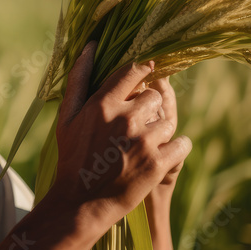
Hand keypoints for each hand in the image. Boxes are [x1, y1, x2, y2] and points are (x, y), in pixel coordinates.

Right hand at [52, 42, 190, 226]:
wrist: (80, 202)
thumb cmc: (72, 157)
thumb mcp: (68, 117)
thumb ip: (79, 79)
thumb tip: (90, 46)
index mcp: (103, 104)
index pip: (134, 71)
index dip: (143, 73)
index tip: (146, 77)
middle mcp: (126, 118)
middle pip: (155, 97)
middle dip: (148, 109)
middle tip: (135, 128)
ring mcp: (145, 141)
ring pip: (169, 120)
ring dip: (161, 131)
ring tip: (142, 147)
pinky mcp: (159, 164)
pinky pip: (182, 144)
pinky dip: (175, 150)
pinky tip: (157, 158)